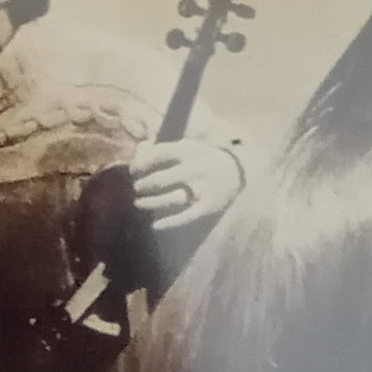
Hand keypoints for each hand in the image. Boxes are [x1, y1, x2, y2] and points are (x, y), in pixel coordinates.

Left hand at [129, 139, 243, 228]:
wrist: (238, 170)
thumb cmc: (204, 158)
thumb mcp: (188, 146)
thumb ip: (163, 148)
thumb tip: (138, 149)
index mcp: (187, 151)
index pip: (156, 156)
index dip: (140, 165)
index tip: (133, 171)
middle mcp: (193, 169)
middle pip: (159, 180)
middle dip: (142, 186)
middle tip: (136, 188)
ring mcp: (201, 189)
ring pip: (169, 199)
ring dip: (150, 203)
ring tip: (139, 203)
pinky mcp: (207, 206)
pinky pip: (185, 217)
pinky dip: (169, 223)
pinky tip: (155, 225)